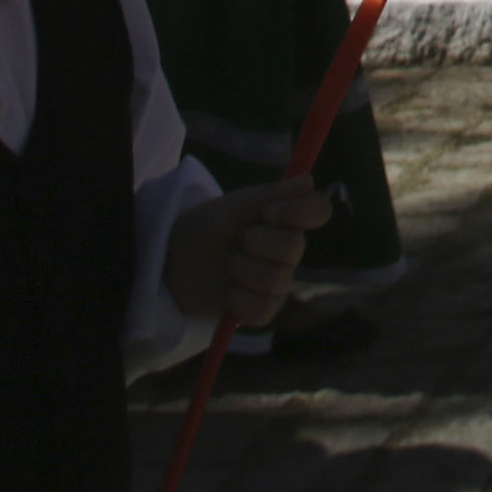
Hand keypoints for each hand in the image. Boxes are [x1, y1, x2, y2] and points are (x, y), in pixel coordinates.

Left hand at [166, 174, 333, 331]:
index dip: (299, 212)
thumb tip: (309, 181)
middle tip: (238, 239)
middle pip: (294, 247)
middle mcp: (288, 251)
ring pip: (275, 280)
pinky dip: (238, 299)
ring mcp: (277, 282)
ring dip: (241, 269)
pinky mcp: (261, 310)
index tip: (268, 212)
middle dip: (257, 242)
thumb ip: (271, 195)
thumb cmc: (207, 226)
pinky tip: (227, 292)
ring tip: (227, 265)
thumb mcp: (234, 206)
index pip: (318, 211)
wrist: (172, 258)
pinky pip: (261, 308)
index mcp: (286, 220)